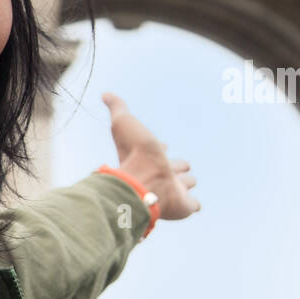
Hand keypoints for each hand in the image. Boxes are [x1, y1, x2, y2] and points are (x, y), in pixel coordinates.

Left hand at [102, 92, 200, 220]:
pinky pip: (192, 205)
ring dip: (186, 182)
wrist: (144, 181)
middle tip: (180, 165)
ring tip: (188, 181)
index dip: (161, 147)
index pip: (159, 150)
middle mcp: (160, 173)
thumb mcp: (123, 123)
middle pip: (173, 167)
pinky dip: (193, 203)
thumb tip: (105, 94)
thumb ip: (117, 108)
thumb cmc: (133, 153)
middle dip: (176, 165)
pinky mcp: (183, 205)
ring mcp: (173, 190)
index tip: (162, 145)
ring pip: (184, 184)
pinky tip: (194, 204)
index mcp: (148, 157)